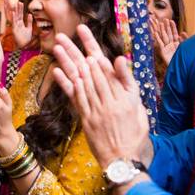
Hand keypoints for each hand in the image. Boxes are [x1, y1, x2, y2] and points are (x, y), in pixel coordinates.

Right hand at [3, 0, 33, 48]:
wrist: (25, 48)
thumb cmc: (26, 39)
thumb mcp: (29, 28)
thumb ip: (29, 21)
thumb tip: (29, 14)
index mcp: (19, 23)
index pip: (18, 13)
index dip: (18, 7)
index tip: (19, 1)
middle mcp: (16, 24)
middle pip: (14, 13)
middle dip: (12, 6)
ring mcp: (15, 27)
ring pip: (14, 16)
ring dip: (15, 10)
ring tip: (16, 3)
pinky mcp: (15, 31)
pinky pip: (14, 23)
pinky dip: (14, 17)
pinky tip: (14, 12)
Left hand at [52, 25, 151, 169]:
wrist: (125, 162)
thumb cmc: (136, 135)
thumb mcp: (139, 107)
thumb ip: (128, 82)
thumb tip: (120, 60)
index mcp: (124, 93)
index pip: (104, 65)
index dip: (91, 47)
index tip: (81, 32)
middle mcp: (109, 99)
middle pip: (87, 69)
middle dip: (74, 50)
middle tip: (61, 36)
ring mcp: (96, 110)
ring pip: (79, 81)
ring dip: (66, 63)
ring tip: (56, 47)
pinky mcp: (86, 120)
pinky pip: (74, 99)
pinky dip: (65, 84)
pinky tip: (56, 71)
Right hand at [149, 17, 182, 65]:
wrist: (177, 69)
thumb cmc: (182, 60)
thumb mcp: (184, 48)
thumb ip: (184, 40)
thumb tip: (182, 32)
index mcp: (176, 44)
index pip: (174, 33)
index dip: (173, 27)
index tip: (171, 21)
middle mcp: (170, 45)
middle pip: (168, 34)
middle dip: (167, 27)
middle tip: (164, 19)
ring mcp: (166, 48)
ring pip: (164, 37)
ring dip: (162, 30)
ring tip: (160, 24)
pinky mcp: (163, 52)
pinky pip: (160, 44)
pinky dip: (158, 38)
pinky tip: (155, 33)